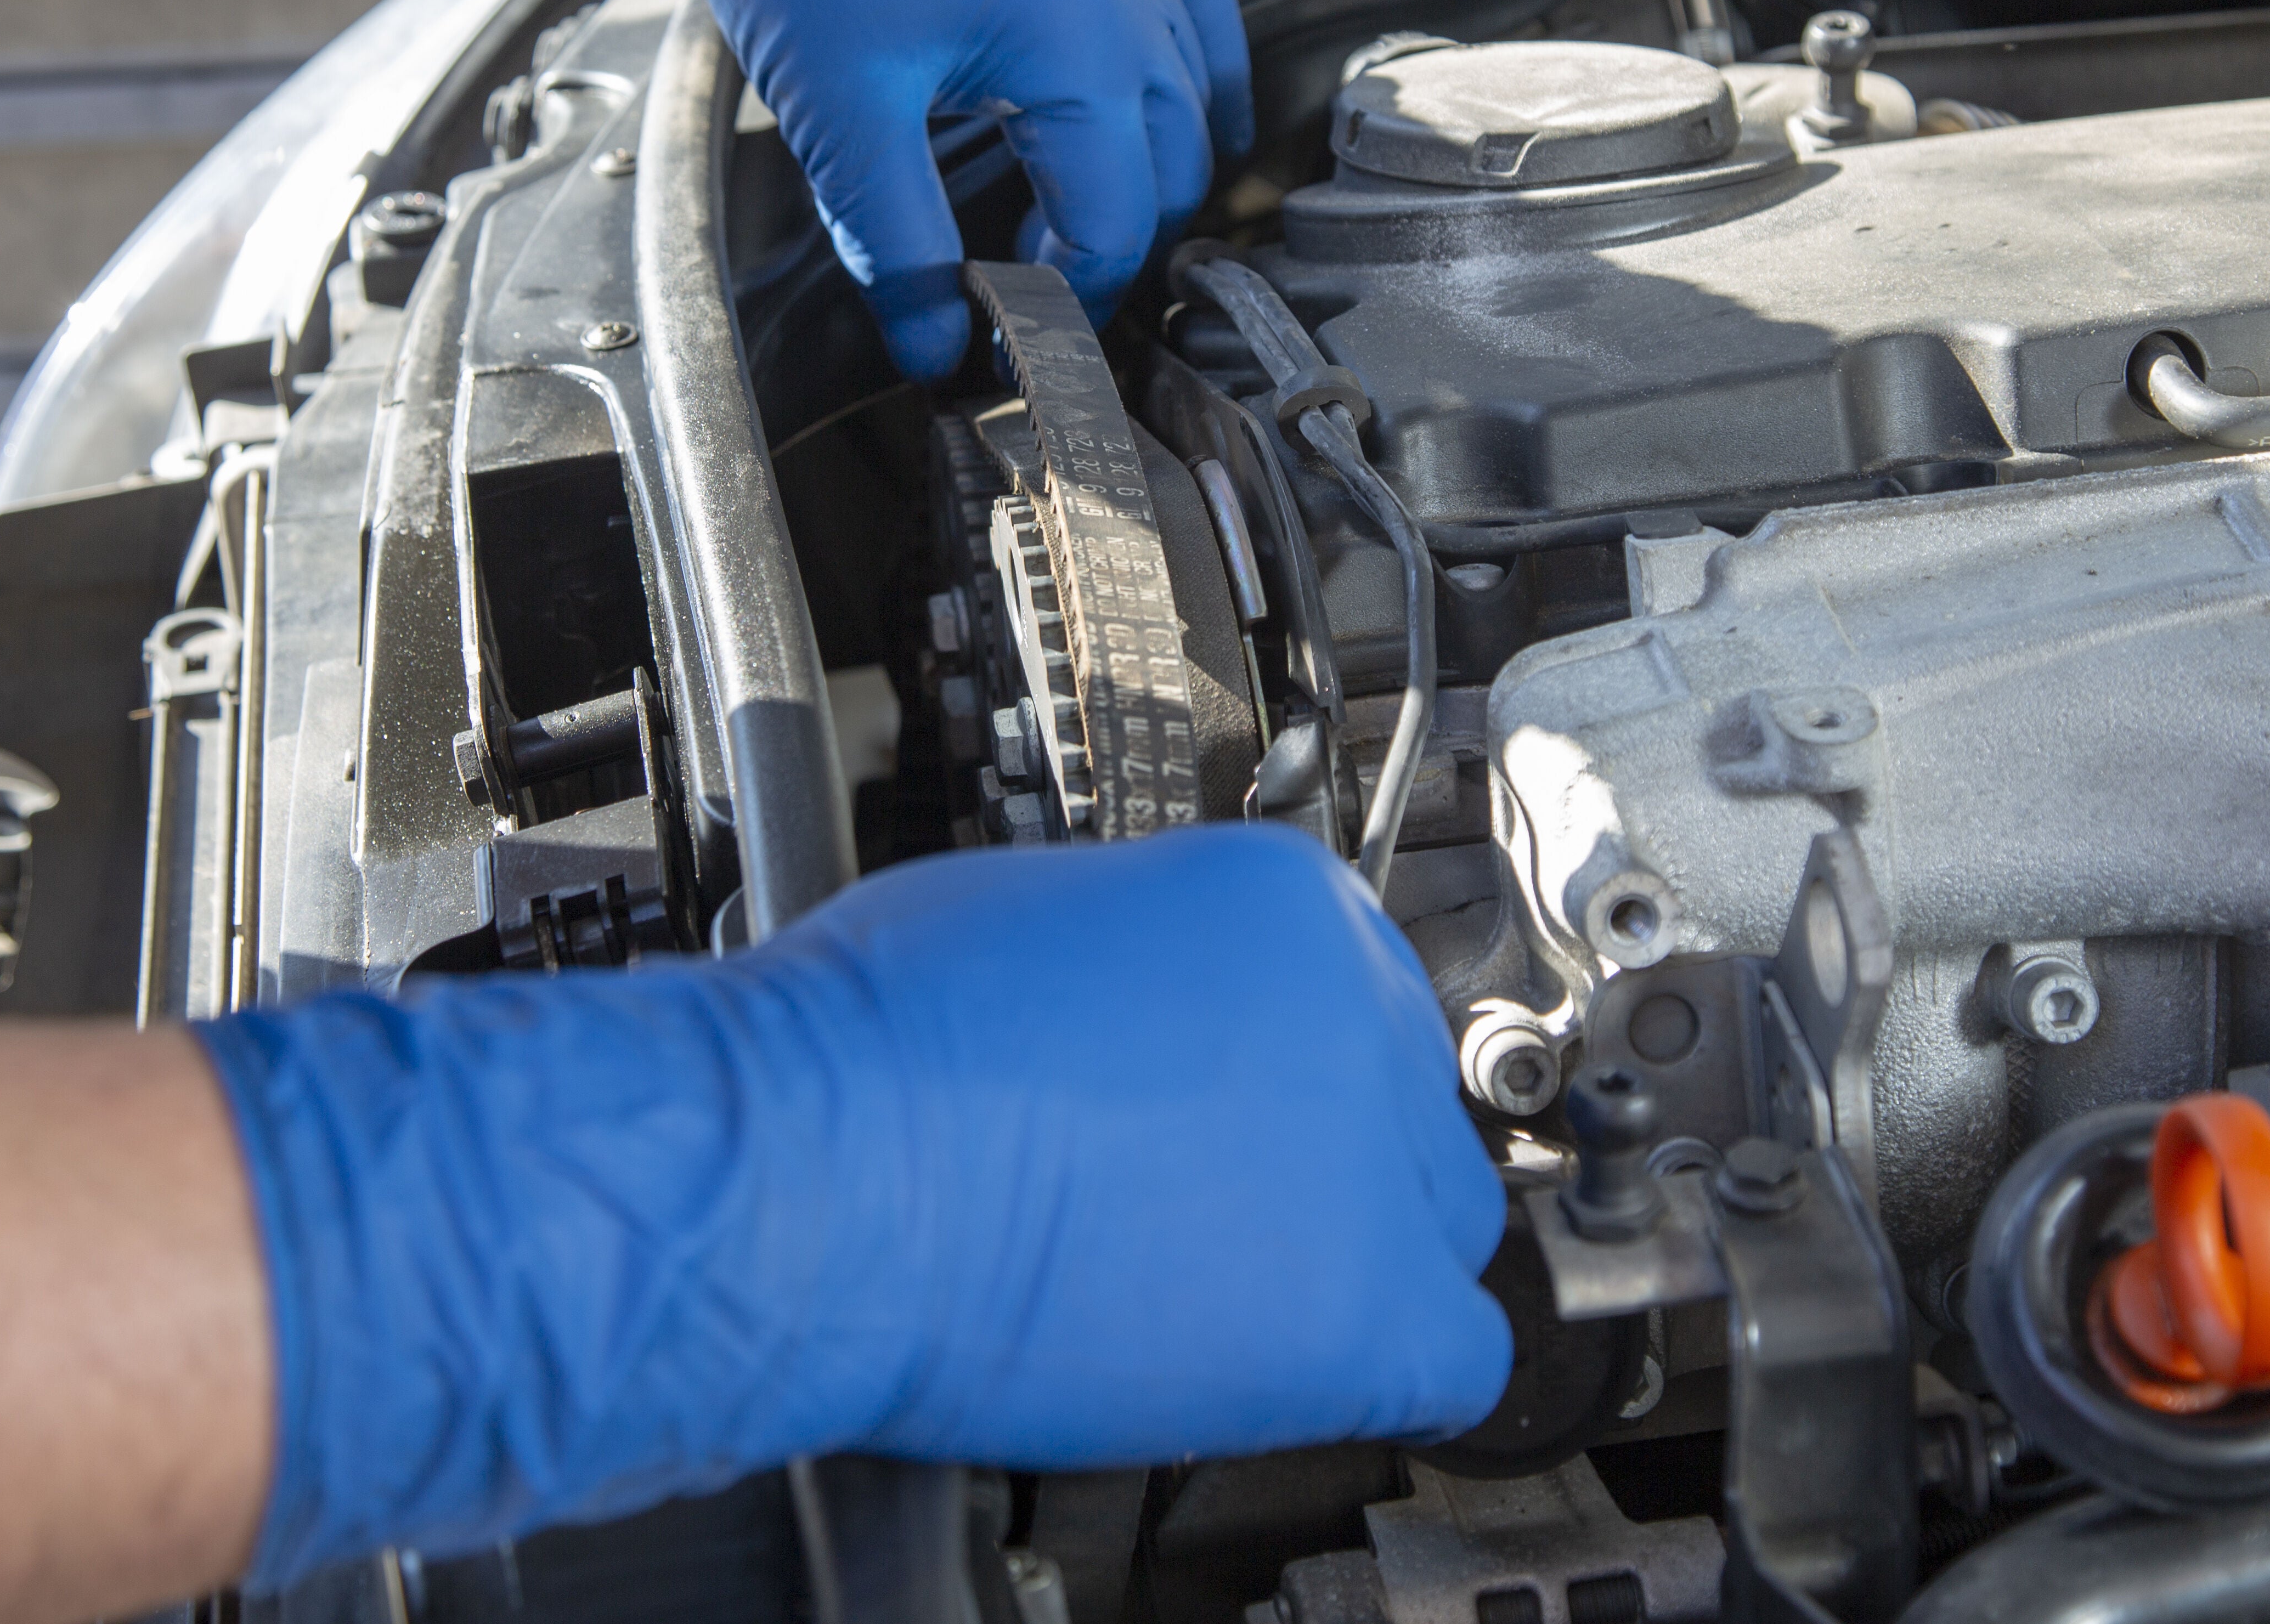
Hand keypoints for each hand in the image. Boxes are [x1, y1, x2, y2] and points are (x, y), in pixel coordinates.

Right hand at [198, 825, 1509, 1586]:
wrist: (816, 1162)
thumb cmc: (864, 1047)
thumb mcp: (1029, 928)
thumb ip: (1145, 969)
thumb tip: (1159, 1025)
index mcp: (1279, 897)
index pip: (1356, 993)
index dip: (1287, 1073)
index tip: (1239, 1116)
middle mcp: (1351, 1003)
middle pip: (1403, 1102)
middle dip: (1322, 1159)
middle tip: (1217, 1207)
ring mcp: (1365, 1150)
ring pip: (1437, 1224)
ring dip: (1347, 1259)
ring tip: (1215, 1286)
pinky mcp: (1363, 1295)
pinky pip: (1453, 1360)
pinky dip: (1380, 1372)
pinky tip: (1280, 1366)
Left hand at [427, 0, 1252, 381]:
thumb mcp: (839, 115)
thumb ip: (898, 246)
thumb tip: (937, 349)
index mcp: (1078, 39)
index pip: (1118, 216)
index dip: (1070, 295)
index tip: (1006, 329)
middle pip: (1173, 163)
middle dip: (1116, 242)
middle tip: (1036, 287)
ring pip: (1196, 88)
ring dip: (1157, 165)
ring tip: (1086, 216)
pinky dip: (1192, 68)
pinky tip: (1173, 104)